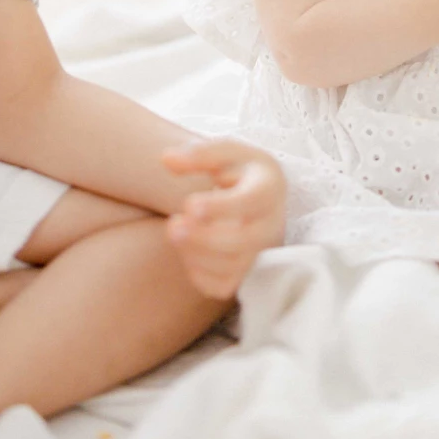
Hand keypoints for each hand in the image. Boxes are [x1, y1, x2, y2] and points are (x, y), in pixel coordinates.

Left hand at [162, 139, 285, 298]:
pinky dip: (199, 274)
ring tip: (173, 230)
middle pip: (242, 241)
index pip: (250, 202)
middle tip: (173, 224)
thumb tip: (167, 159)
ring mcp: (260, 253)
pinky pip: (222, 286)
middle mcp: (271, 225)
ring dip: (197, 254)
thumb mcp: (225, 153)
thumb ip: (199, 154)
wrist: (259, 196)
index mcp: (268, 189)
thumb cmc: (239, 171)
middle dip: (203, 237)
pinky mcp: (246, 274)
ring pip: (231, 267)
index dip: (220, 207)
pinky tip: (186, 250)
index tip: (189, 205)